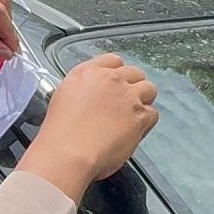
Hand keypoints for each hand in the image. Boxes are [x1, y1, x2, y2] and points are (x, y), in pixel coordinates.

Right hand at [17, 54, 156, 204]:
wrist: (69, 152)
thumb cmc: (60, 134)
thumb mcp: (63, 99)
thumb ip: (83, 91)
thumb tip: (94, 98)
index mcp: (87, 73)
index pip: (113, 61)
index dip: (117, 74)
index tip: (115, 85)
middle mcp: (110, 80)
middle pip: (134, 73)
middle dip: (132, 87)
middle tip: (125, 104)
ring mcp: (128, 96)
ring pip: (148, 89)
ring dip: (143, 101)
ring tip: (132, 117)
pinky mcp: (140, 116)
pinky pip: (153, 113)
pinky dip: (146, 123)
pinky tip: (134, 131)